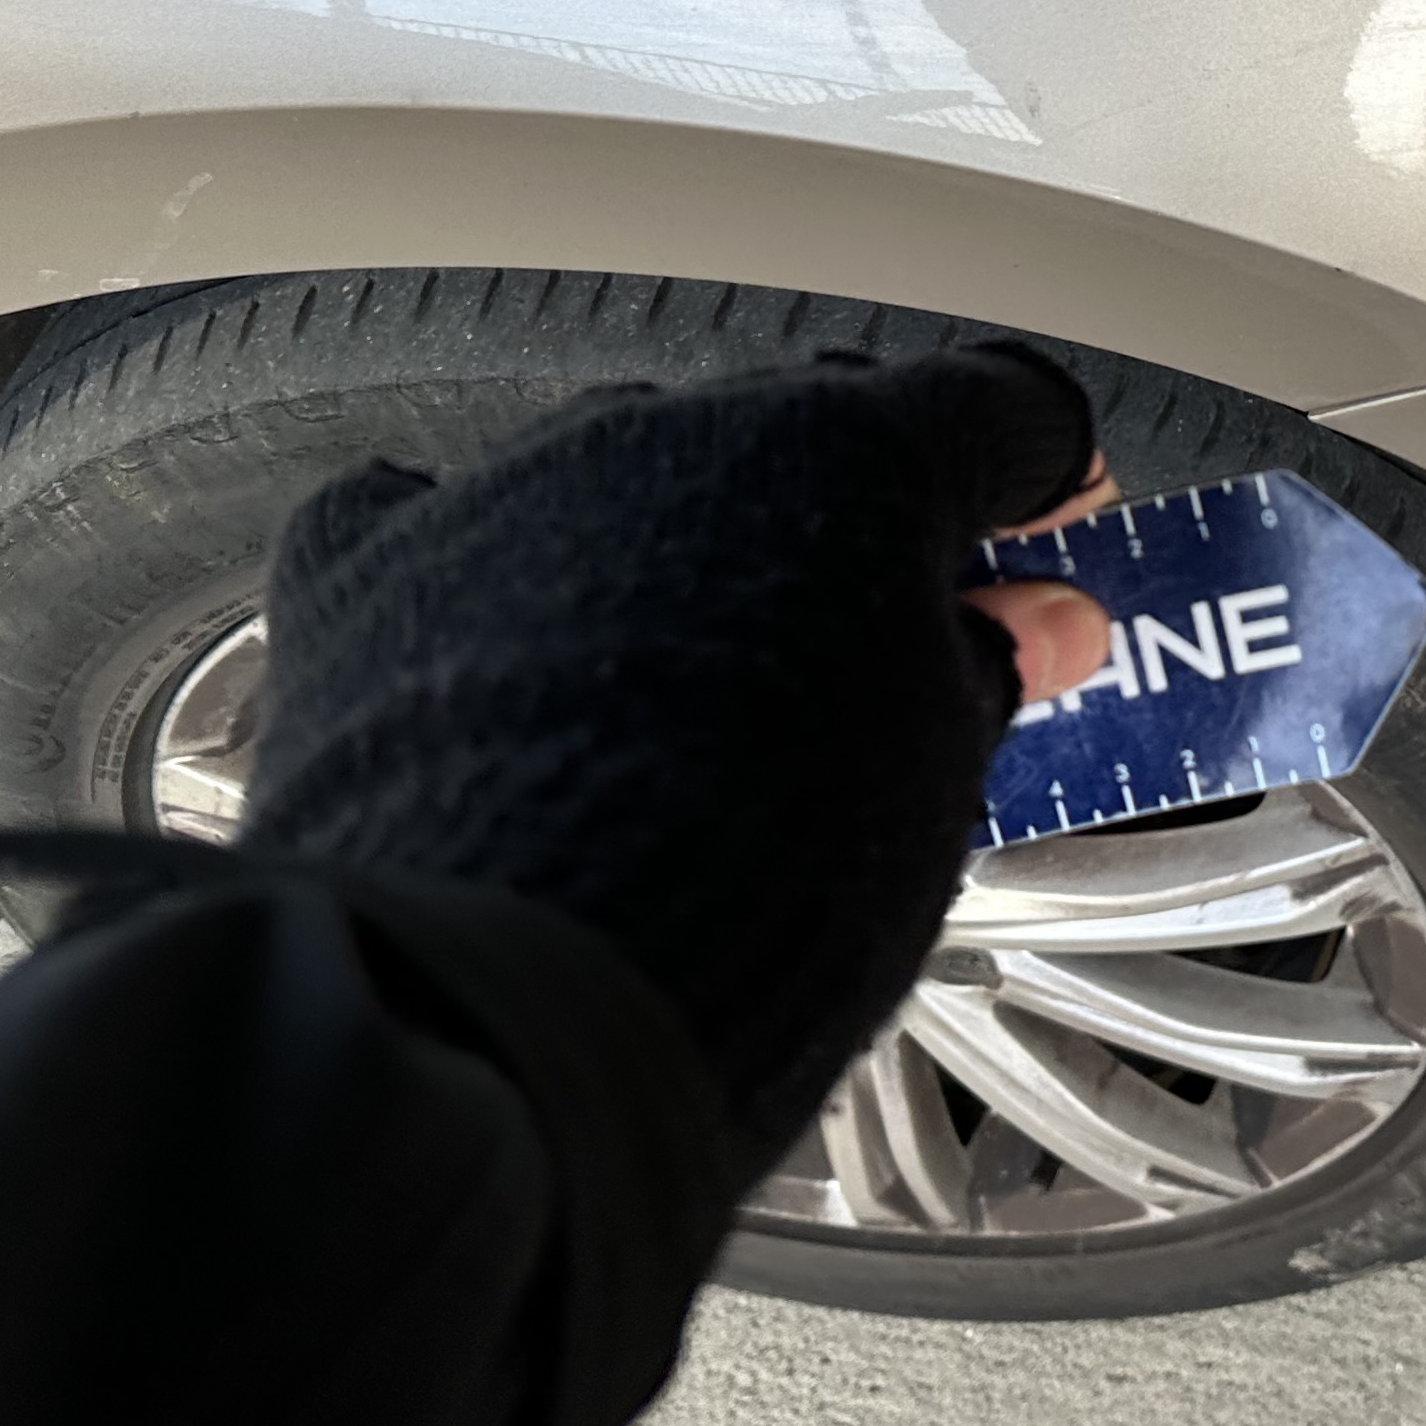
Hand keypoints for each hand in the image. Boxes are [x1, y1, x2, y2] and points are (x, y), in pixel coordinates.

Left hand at [241, 344, 1105, 1174]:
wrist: (510, 1015)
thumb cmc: (757, 898)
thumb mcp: (940, 783)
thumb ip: (987, 666)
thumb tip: (1035, 625)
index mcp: (854, 458)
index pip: (991, 411)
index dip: (1038, 477)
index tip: (1051, 533)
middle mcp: (682, 433)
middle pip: (809, 429)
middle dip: (863, 520)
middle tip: (897, 636)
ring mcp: (520, 489)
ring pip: (635, 472)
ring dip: (688, 545)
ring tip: (707, 693)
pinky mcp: (374, 571)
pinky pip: (446, 527)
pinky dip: (495, 581)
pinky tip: (519, 665)